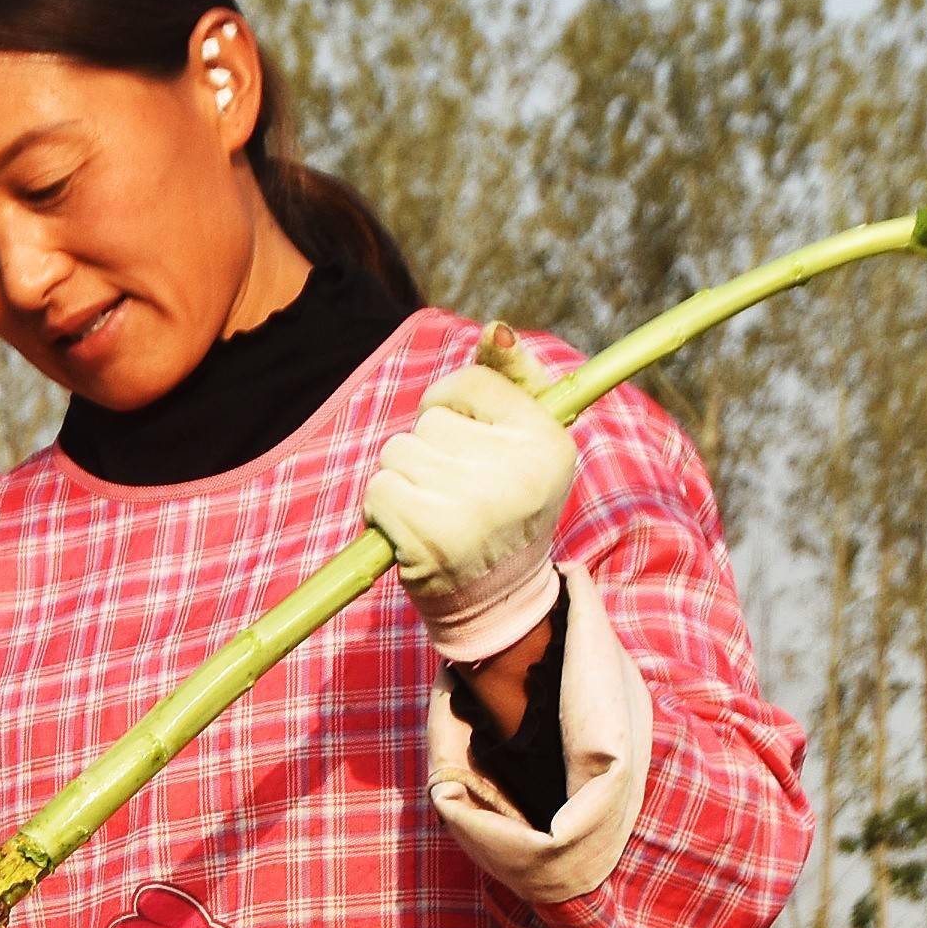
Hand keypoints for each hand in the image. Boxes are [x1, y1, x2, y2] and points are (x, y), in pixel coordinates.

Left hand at [362, 325, 575, 662]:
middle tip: (456, 492)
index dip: (453, 405)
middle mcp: (515, 473)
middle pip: (429, 422)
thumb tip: (493, 328)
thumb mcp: (525, 441)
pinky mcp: (428, 536)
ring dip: (403, 480)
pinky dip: (383, 509)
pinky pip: (378, 489)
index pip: (472, 382)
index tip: (465, 438)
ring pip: (397, 453)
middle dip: (428, 451)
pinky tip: (413, 531)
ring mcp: (471, 506)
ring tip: (435, 511)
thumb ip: (511, 379)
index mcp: (547, 443)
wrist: (495, 599)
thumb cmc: (507, 507)